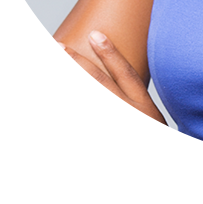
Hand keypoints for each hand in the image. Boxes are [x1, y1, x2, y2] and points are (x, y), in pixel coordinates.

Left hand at [35, 31, 173, 144]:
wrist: (160, 169)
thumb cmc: (156, 149)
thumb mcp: (154, 121)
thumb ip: (138, 104)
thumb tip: (123, 86)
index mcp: (142, 104)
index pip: (123, 70)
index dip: (109, 51)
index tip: (95, 34)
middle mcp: (125, 112)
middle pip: (96, 79)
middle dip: (74, 60)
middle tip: (56, 47)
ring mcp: (110, 130)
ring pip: (81, 98)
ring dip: (60, 79)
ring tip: (43, 66)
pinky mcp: (98, 147)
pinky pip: (72, 128)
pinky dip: (55, 115)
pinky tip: (41, 104)